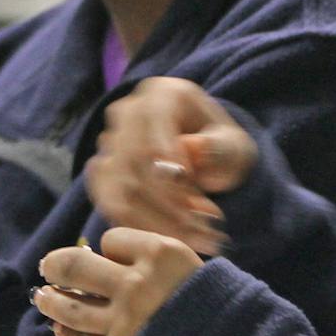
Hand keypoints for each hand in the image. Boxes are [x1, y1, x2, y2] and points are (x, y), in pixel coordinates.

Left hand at [34, 228, 203, 335]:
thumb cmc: (215, 311)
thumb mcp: (191, 269)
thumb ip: (153, 259)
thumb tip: (107, 257)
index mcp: (160, 253)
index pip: (111, 241)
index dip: (108, 250)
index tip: (111, 260)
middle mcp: (136, 283)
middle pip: (75, 266)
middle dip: (56, 265)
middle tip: (48, 267)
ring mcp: (123, 320)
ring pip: (68, 306)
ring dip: (49, 300)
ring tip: (42, 297)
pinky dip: (65, 334)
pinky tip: (60, 328)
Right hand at [85, 77, 255, 256]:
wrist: (201, 158)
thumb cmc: (220, 149)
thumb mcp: (235, 147)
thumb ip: (221, 148)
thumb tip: (195, 148)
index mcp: (162, 95)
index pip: (154, 128)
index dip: (172, 168)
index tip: (200, 203)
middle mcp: (127, 113)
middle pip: (134, 163)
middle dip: (172, 205)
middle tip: (208, 231)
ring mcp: (108, 143)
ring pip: (120, 190)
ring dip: (159, 223)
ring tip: (198, 240)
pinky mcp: (100, 174)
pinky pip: (111, 206)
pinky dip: (142, 229)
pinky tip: (173, 240)